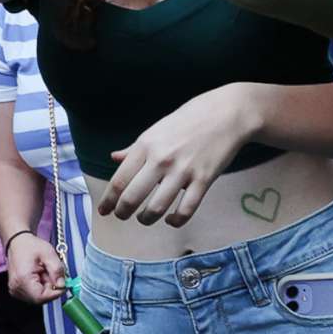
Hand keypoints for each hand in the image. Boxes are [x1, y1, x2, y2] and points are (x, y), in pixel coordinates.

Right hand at [2, 228, 65, 304]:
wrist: (17, 242)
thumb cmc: (30, 246)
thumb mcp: (48, 254)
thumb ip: (57, 270)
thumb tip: (62, 284)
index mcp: (23, 279)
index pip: (41, 297)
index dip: (55, 293)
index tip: (63, 285)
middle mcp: (16, 287)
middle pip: (39, 299)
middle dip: (50, 288)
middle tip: (51, 274)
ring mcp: (15, 289)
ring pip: (37, 297)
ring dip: (45, 287)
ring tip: (44, 272)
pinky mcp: (16, 290)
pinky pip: (32, 294)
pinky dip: (39, 287)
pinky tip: (39, 275)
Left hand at [102, 86, 263, 225]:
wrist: (228, 112)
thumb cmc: (191, 119)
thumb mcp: (158, 128)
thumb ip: (135, 148)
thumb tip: (114, 158)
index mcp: (146, 145)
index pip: (119, 180)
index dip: (108, 200)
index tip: (104, 211)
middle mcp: (161, 159)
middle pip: (132, 197)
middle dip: (123, 213)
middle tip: (122, 217)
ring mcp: (183, 170)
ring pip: (156, 208)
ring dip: (146, 219)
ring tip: (145, 218)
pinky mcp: (204, 179)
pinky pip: (186, 210)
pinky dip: (175, 221)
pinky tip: (172, 220)